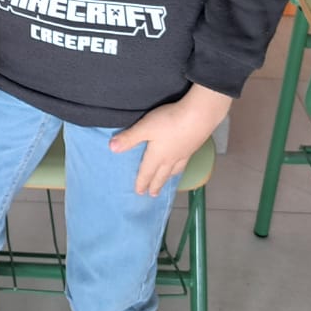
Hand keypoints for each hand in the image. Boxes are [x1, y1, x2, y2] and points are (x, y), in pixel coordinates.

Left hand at [111, 85, 230, 195]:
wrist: (199, 116)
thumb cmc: (168, 121)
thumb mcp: (144, 128)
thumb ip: (129, 138)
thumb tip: (111, 149)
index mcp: (157, 156)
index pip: (147, 172)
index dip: (142, 182)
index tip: (139, 192)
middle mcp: (171, 158)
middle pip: (161, 175)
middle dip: (156, 184)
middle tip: (152, 194)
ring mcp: (184, 153)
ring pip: (174, 170)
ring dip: (169, 177)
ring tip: (167, 181)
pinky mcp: (194, 146)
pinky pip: (184, 162)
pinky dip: (180, 167)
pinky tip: (182, 161)